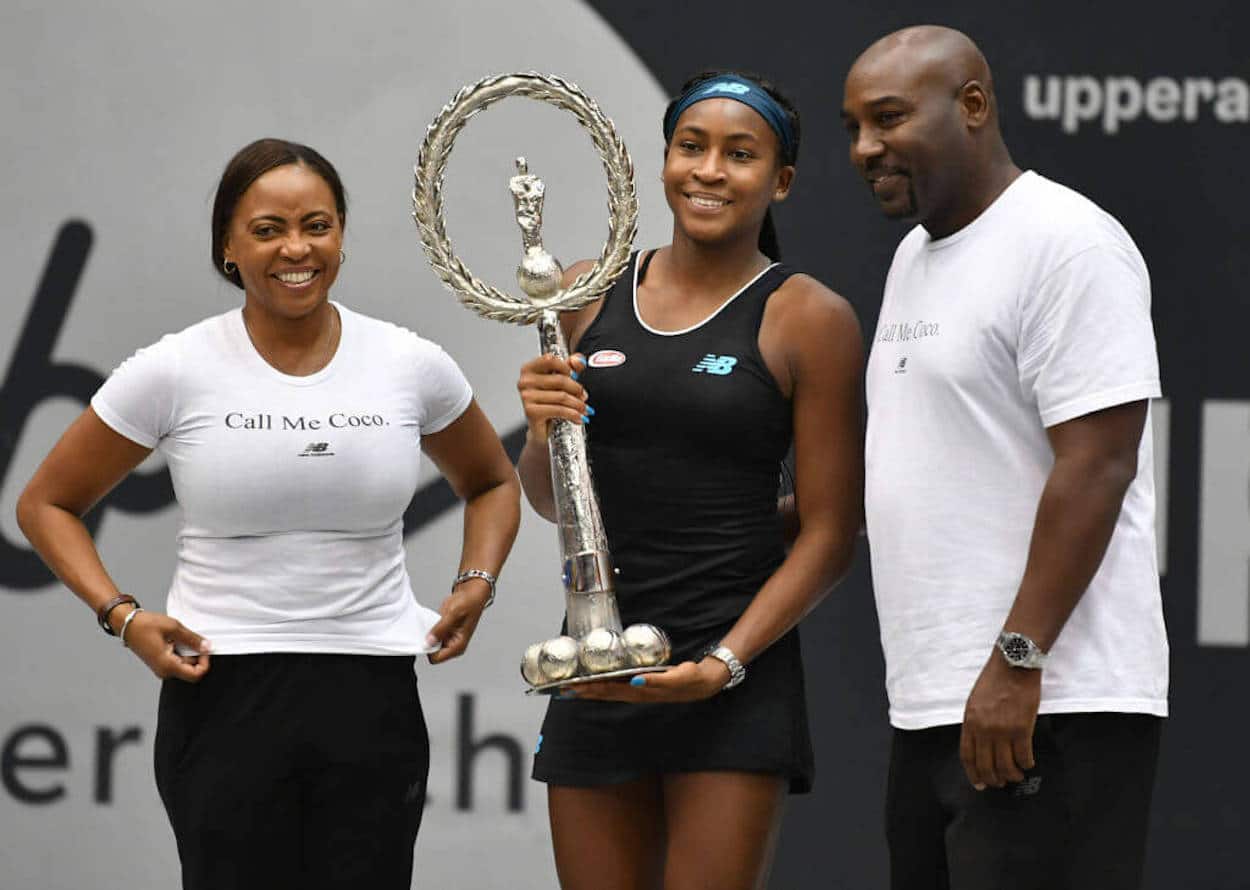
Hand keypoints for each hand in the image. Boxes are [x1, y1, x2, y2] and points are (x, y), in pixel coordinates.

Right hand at [119, 609, 211, 681]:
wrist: (126, 624)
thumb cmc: (145, 625)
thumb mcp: (174, 628)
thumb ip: (192, 639)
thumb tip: (207, 647)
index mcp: (167, 666)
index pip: (196, 675)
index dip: (205, 662)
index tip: (204, 648)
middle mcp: (164, 671)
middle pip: (191, 670)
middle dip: (196, 655)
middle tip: (191, 638)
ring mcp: (161, 668)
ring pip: (184, 665)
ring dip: (187, 651)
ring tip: (179, 637)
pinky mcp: (159, 663)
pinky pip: (176, 661)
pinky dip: (180, 651)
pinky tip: (174, 639)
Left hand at [426, 579, 490, 664]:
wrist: (471, 593)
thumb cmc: (469, 603)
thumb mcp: (454, 614)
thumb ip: (440, 629)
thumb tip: (428, 642)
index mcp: (458, 646)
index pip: (436, 658)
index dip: (429, 647)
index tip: (428, 635)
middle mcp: (452, 645)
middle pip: (431, 652)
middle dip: (428, 640)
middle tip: (432, 626)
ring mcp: (446, 638)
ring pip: (429, 643)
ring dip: (428, 633)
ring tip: (435, 621)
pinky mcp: (442, 631)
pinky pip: (429, 634)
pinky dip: (428, 628)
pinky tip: (434, 619)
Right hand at [516, 353, 589, 442]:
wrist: (542, 428)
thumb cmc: (550, 402)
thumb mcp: (561, 380)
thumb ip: (571, 366)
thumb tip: (578, 359)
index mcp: (529, 369)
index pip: (550, 360)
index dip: (566, 367)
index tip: (574, 376)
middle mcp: (525, 381)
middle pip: (559, 380)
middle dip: (577, 389)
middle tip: (584, 396)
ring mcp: (526, 397)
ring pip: (561, 396)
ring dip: (578, 404)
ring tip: (584, 409)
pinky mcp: (531, 412)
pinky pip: (559, 410)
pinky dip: (573, 414)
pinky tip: (579, 418)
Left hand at [561, 657, 731, 703]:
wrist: (704, 683)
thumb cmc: (690, 678)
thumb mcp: (677, 678)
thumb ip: (657, 681)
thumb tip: (635, 681)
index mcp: (642, 691)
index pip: (612, 690)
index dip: (593, 689)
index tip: (576, 686)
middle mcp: (637, 693)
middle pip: (606, 693)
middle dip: (585, 692)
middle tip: (564, 690)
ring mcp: (639, 692)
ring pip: (610, 693)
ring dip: (591, 692)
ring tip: (571, 691)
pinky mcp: (642, 688)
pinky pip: (618, 690)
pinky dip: (604, 689)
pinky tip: (595, 686)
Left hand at [959, 652, 1041, 789]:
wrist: (1013, 665)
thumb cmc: (994, 680)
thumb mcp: (975, 701)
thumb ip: (975, 723)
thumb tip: (979, 745)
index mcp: (970, 722)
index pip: (967, 756)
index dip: (973, 774)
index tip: (979, 784)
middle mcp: (984, 729)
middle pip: (986, 765)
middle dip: (993, 780)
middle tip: (1000, 783)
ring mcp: (1003, 730)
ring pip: (1006, 766)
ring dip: (1012, 775)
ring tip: (1016, 775)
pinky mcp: (1022, 728)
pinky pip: (1024, 756)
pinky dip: (1026, 764)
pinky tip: (1028, 763)